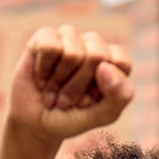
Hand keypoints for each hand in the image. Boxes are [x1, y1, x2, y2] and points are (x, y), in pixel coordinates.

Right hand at [8, 25, 132, 145]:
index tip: (93, 100)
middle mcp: (94, 45)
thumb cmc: (73, 118)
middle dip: (79, 86)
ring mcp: (70, 38)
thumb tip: (105, 66)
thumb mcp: (102, 116)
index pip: (121, 62)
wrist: (36, 122)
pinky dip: (44, 70)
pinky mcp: (44, 35)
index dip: (105, 87)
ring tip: (54, 91)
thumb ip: (118, 97)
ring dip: (60, 81)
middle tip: (68, 100)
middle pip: (96, 55)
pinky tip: (42, 78)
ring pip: (72, 53)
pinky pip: (49, 47)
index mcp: (114, 62)